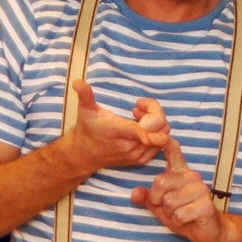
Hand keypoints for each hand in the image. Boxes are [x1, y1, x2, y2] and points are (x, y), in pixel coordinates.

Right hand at [56, 84, 170, 174]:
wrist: (85, 155)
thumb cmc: (87, 129)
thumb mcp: (85, 110)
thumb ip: (85, 95)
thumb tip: (78, 81)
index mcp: (118, 132)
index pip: (141, 129)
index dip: (151, 115)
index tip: (138, 106)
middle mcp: (130, 146)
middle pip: (160, 127)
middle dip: (153, 111)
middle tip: (138, 108)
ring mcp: (137, 155)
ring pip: (163, 135)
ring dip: (156, 123)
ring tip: (139, 117)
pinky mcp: (141, 160)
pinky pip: (161, 145)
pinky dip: (157, 134)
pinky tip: (142, 128)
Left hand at [131, 132, 228, 241]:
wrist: (209, 231)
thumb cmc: (184, 215)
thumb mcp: (161, 207)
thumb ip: (148, 199)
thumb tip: (135, 192)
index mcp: (180, 172)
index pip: (173, 150)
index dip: (163, 141)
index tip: (152, 135)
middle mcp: (192, 176)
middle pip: (161, 182)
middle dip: (158, 200)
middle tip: (169, 208)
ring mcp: (201, 189)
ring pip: (169, 201)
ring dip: (170, 213)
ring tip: (181, 213)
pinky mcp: (206, 205)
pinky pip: (180, 214)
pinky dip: (179, 221)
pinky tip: (188, 220)